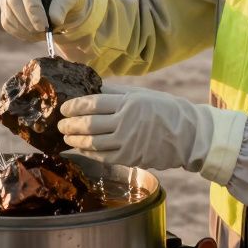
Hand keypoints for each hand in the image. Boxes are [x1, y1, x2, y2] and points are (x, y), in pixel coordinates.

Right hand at [0, 0, 92, 42]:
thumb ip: (64, 4)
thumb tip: (54, 20)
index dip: (33, 9)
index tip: (44, 27)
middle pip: (13, 0)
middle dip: (28, 21)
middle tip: (44, 32)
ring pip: (8, 13)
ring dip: (24, 29)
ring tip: (43, 34)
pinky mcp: (5, 4)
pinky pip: (6, 22)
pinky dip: (19, 32)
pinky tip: (34, 34)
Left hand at [58, 84, 246, 181]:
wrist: (188, 134)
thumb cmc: (164, 109)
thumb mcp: (140, 94)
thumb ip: (115, 93)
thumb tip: (91, 90)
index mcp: (128, 103)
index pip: (93, 103)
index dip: (75, 106)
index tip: (63, 108)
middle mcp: (126, 122)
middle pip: (89, 125)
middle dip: (70, 125)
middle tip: (59, 124)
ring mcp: (128, 142)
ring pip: (93, 143)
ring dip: (75, 141)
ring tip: (66, 137)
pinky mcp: (130, 157)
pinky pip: (103, 157)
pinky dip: (87, 154)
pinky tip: (79, 150)